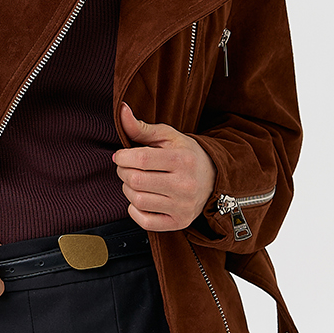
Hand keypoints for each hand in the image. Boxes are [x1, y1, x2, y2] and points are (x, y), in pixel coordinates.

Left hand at [112, 101, 214, 230]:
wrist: (213, 178)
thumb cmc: (186, 155)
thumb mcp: (168, 136)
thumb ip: (141, 127)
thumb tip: (122, 110)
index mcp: (182, 160)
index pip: (141, 160)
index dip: (122, 157)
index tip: (121, 156)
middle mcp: (184, 185)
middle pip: (136, 181)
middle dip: (123, 172)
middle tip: (127, 168)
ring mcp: (182, 206)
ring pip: (137, 200)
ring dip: (128, 190)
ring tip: (135, 182)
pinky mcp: (179, 222)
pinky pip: (145, 221)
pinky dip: (135, 210)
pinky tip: (142, 199)